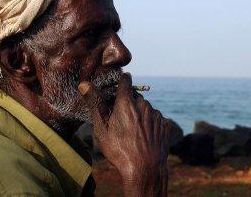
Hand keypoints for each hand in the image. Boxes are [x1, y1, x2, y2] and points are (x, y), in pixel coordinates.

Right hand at [78, 73, 171, 195]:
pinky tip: (146, 138)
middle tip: (122, 120)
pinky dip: (152, 125)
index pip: (125, 81)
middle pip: (136, 98)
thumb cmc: (119, 150)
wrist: (145, 169)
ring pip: (147, 109)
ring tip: (134, 133)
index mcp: (126, 103)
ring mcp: (156, 115)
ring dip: (141, 115)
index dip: (122, 81)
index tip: (121, 82)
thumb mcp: (102, 129)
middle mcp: (144, 105)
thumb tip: (84, 84)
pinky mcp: (166, 125)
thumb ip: (95, 104)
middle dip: (129, 104)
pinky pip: (157, 120)